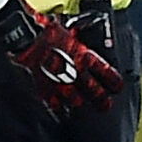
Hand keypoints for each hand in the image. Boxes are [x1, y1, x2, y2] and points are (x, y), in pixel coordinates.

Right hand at [0, 0, 123, 118]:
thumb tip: (78, 38)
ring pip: (77, 101)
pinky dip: (60, 109)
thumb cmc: (42, 29)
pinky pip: (56, 106)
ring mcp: (60, 84)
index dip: (113, 81)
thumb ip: (75, 39)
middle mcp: (75, 72)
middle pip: (95, 91)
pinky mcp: (44, 91)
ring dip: (81, 104)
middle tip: (106, 105)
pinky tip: (62, 112)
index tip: (117, 86)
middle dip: (102, 100)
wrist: (24, 37)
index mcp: (83, 56)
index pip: (105, 72)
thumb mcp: (66, 30)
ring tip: (82, 107)